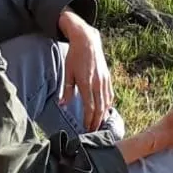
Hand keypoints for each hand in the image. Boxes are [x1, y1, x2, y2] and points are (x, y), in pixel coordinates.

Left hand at [58, 10, 113, 131]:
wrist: (87, 40)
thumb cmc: (74, 56)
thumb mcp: (68, 72)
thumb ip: (66, 90)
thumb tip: (62, 104)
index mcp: (86, 83)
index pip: (90, 108)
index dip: (89, 120)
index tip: (86, 129)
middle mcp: (97, 83)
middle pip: (100, 108)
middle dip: (97, 122)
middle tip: (93, 132)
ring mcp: (104, 80)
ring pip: (106, 103)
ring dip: (103, 115)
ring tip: (99, 124)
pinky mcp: (108, 77)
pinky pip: (110, 94)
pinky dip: (108, 104)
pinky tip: (105, 110)